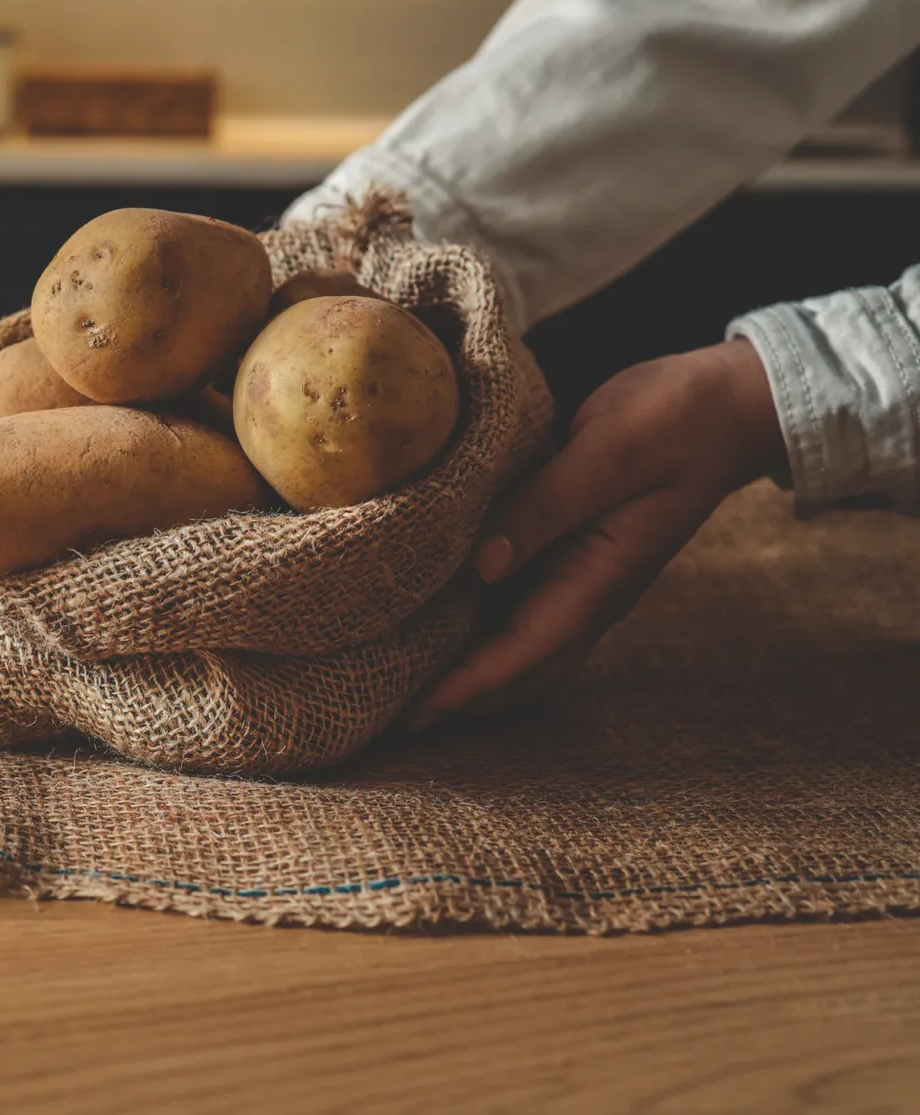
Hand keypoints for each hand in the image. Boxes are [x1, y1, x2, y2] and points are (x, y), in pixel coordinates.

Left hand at [405, 338, 785, 730]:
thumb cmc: (676, 420)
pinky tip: (443, 622)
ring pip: (523, 647)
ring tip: (409, 686)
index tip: (417, 714)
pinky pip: (524, 608)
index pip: (525, 652)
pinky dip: (485, 630)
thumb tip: (481, 567)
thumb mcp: (609, 453)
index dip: (468, 687)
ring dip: (472, 674)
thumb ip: (546, 505)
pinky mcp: (575, 552)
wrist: (730, 402)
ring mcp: (586, 577)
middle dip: (463, 701)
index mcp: (601, 578)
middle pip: (521, 670)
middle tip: (394, 722)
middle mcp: (592, 591)